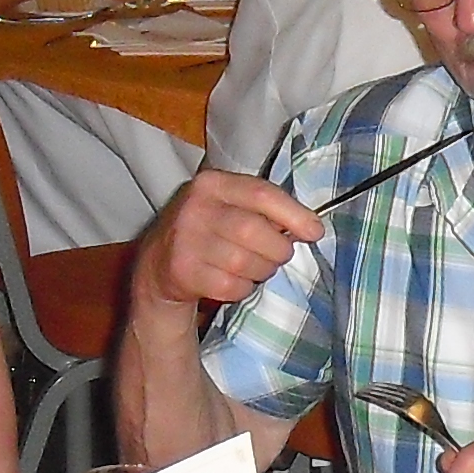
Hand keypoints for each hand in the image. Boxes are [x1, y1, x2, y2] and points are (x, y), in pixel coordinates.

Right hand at [133, 169, 321, 313]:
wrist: (158, 263)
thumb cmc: (208, 230)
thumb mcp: (229, 206)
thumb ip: (264, 209)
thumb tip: (311, 228)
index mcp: (212, 183)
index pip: (261, 194)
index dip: (294, 214)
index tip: (315, 232)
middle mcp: (195, 208)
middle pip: (255, 231)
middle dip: (278, 249)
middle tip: (278, 255)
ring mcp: (186, 241)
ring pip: (246, 263)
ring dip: (261, 271)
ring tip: (253, 266)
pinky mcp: (183, 272)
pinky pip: (233, 286)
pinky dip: (243, 288)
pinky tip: (233, 280)